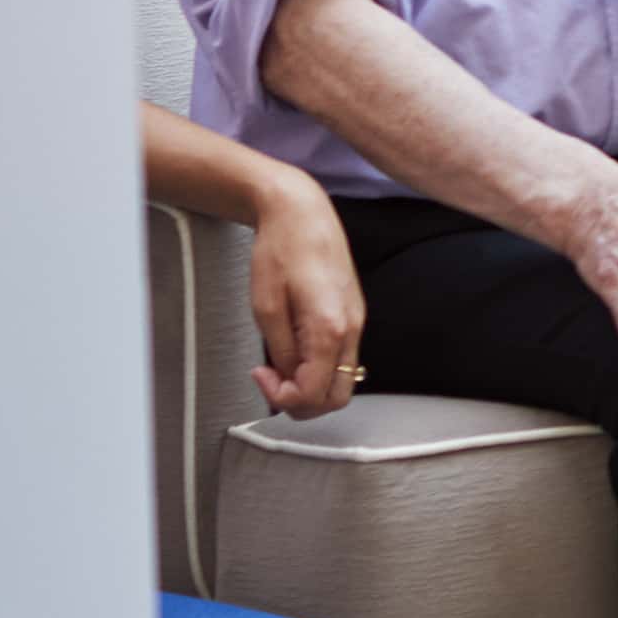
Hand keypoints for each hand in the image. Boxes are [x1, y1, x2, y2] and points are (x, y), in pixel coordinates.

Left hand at [244, 181, 368, 416]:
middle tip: (272, 384)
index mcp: (330, 328)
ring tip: (281, 368)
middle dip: (302, 402)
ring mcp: (356, 322)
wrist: (302, 215)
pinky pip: (342, 359)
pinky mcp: (352, 316)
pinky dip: (319, 368)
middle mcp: (352, 329)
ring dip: (311, 386)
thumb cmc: (282, 250)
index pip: (314, 392)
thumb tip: (286, 378)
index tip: (262, 378)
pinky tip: (295, 352)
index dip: (283, 397)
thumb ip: (279, 350)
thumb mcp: (266, 306)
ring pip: (343, 381)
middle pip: (338, 397)